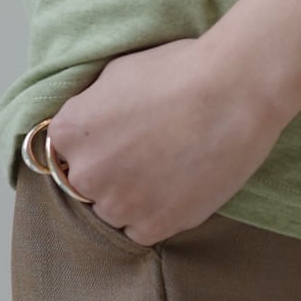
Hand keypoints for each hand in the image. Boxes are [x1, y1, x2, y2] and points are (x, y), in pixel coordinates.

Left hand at [45, 36, 286, 245]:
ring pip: (115, 210)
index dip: (96, 141)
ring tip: (171, 166)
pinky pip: (143, 229)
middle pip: (88, 184)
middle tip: (150, 149)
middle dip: (112, 170)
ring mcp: (119, 204)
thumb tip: (89, 123)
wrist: (234, 91)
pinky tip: (181, 184)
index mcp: (70, 131)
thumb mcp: (117, 73)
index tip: (120, 134)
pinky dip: (158, 213)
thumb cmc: (181, 71)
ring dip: (134, 196)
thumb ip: (91, 106)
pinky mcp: (155, 225)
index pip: (66, 150)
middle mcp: (86, 172)